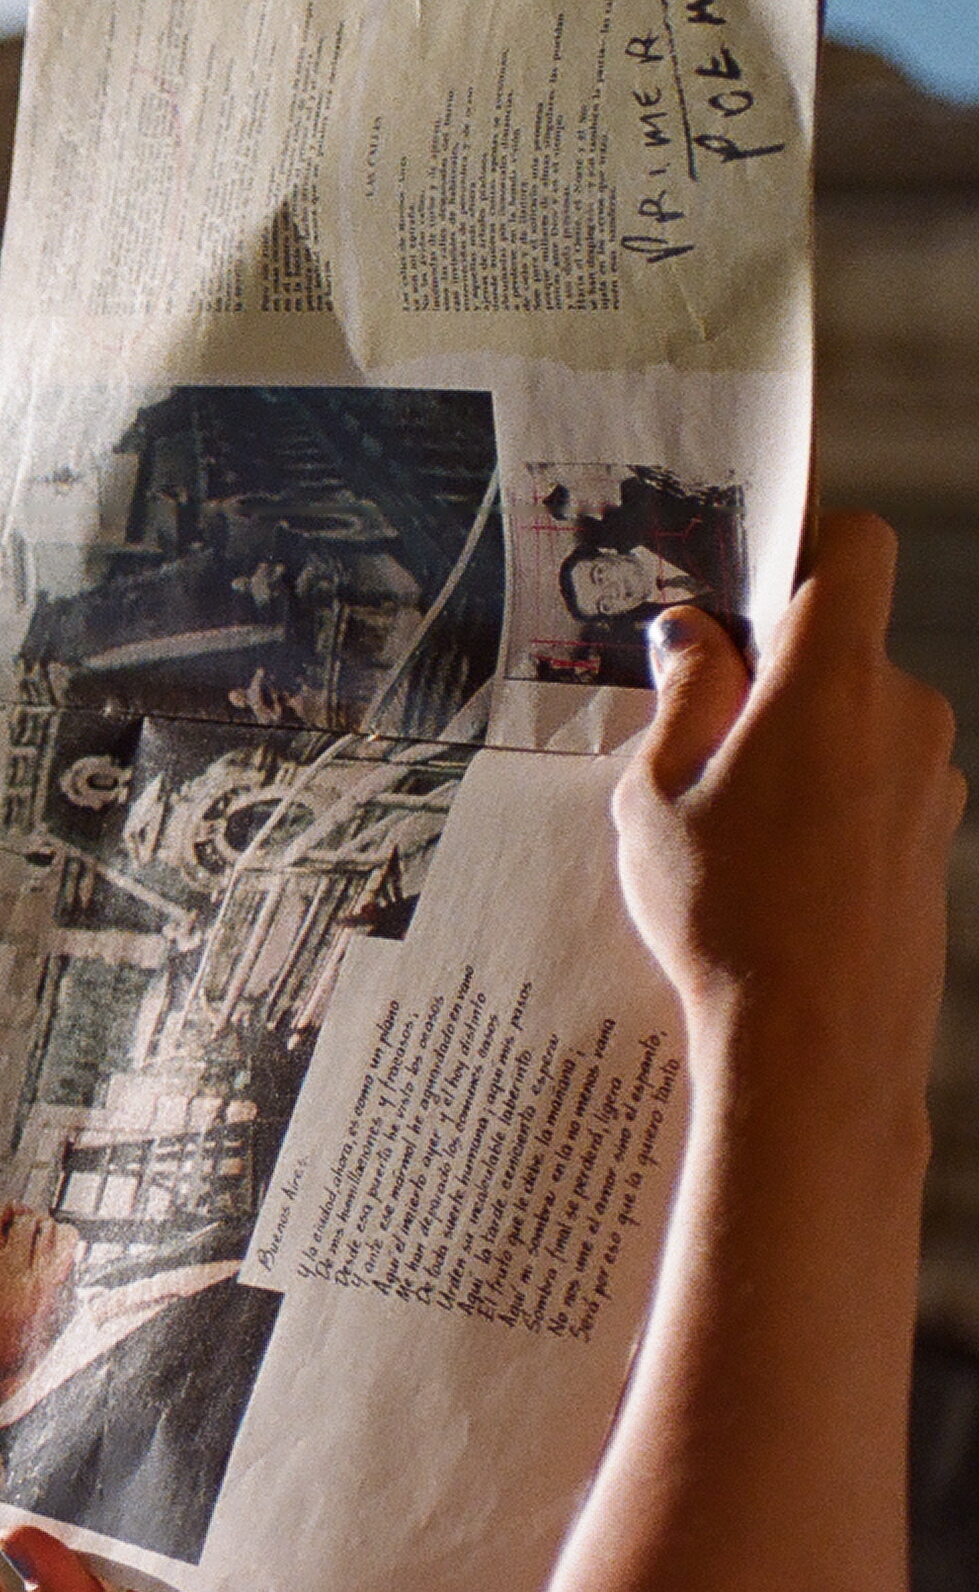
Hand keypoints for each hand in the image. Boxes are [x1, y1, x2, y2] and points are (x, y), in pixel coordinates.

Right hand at [610, 511, 962, 1132]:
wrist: (815, 1045)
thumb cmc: (724, 914)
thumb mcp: (657, 794)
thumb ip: (684, 696)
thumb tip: (694, 633)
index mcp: (832, 681)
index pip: (855, 549)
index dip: (800, 546)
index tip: (736, 587)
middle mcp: (903, 713)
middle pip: (842, 644)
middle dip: (770, 669)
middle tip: (691, 732)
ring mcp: (932, 780)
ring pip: (857, 718)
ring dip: (796, 741)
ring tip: (723, 819)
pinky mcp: (935, 839)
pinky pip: (875, 782)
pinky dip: (825, 797)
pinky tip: (768, 866)